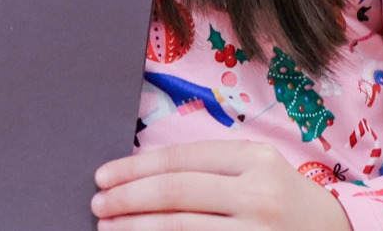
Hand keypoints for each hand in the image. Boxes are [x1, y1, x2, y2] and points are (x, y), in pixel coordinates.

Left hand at [91, 141, 353, 230]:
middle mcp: (258, 194)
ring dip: (134, 228)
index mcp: (256, 158)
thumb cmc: (285, 200)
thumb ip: (210, 167)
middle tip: (97, 204)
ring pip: (178, 228)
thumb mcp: (258, 169)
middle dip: (127, 198)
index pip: (181, 159)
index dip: (135, 168)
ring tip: (108, 228)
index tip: (103, 176)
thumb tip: (139, 175)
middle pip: (175, 192)